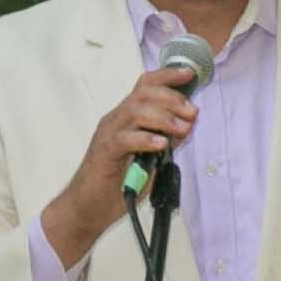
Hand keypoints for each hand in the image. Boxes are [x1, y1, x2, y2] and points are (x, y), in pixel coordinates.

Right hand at [42, 72, 196, 266]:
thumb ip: (164, 139)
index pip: (145, 86)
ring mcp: (108, 134)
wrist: (89, 206)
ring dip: (163, 117)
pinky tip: (161, 144)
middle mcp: (116, 119)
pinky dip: (145, 139)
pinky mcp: (104, 153)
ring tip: (181, 129)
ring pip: (135, 111)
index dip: (167, 76)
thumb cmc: (118, 182)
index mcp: (127, 117)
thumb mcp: (150, 157)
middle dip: (172, 98)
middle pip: (143, 94)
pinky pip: (124, 139)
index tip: (189, 74)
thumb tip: (187, 124)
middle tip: (192, 112)